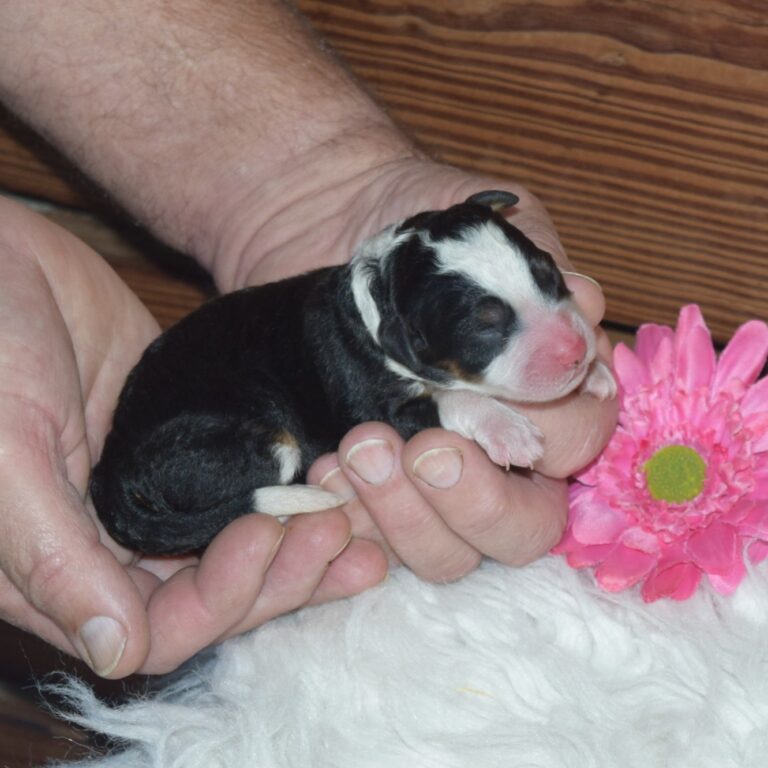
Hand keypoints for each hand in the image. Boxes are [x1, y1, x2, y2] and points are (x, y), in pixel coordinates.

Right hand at [0, 197, 385, 676]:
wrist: (5, 259)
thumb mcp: (7, 453)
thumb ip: (53, 556)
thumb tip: (118, 650)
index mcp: (61, 567)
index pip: (160, 628)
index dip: (223, 599)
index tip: (268, 534)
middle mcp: (114, 543)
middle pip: (217, 595)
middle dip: (282, 572)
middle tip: (337, 528)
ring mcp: (160, 493)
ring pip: (240, 544)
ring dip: (301, 541)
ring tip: (358, 518)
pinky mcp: (191, 445)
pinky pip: (249, 482)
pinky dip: (292, 489)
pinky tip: (337, 477)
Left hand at [227, 157, 617, 579]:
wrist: (325, 235)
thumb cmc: (416, 245)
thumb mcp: (481, 236)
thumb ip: (537, 271)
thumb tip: (586, 309)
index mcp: (547, 396)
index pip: (581, 444)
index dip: (552, 434)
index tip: (493, 396)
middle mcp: (499, 456)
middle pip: (527, 530)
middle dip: (479, 502)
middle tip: (426, 449)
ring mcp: (432, 488)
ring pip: (453, 556)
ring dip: (410, 518)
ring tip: (360, 449)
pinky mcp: (371, 499)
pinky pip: (375, 548)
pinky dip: (356, 522)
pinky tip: (328, 472)